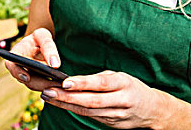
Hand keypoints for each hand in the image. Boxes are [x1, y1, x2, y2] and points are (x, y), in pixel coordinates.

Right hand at [4, 27, 61, 90]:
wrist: (41, 43)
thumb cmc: (40, 37)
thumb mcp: (43, 36)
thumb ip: (49, 47)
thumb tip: (55, 65)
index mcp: (16, 54)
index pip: (11, 65)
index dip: (17, 72)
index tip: (27, 77)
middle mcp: (18, 67)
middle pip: (25, 79)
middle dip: (39, 83)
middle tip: (54, 84)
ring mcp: (25, 75)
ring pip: (33, 85)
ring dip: (46, 86)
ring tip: (60, 84)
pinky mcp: (34, 80)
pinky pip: (40, 86)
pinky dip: (49, 86)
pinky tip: (60, 85)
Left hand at [41, 71, 166, 128]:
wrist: (153, 110)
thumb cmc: (130, 87)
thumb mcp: (119, 76)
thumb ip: (98, 79)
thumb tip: (71, 80)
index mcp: (123, 84)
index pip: (101, 84)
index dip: (82, 83)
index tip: (65, 82)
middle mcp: (121, 100)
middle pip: (91, 101)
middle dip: (67, 97)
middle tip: (48, 91)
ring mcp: (116, 115)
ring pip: (87, 111)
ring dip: (65, 104)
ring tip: (47, 96)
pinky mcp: (111, 124)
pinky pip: (89, 116)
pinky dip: (72, 109)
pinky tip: (59, 103)